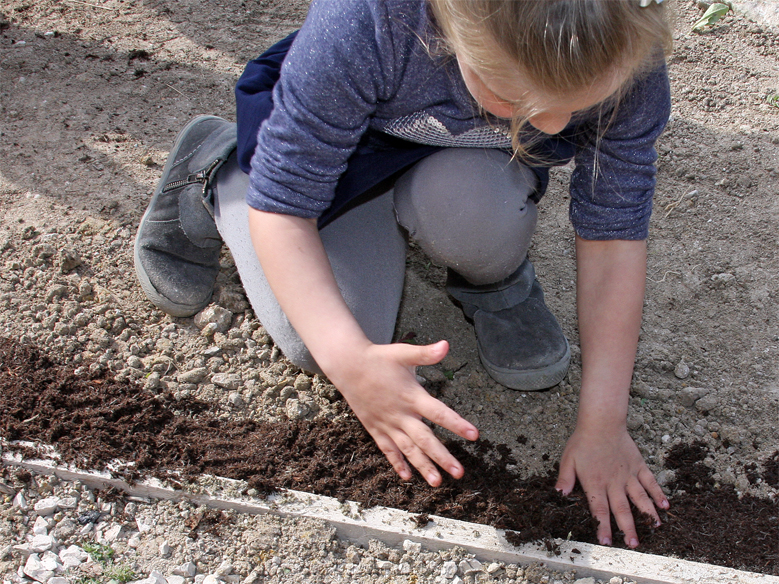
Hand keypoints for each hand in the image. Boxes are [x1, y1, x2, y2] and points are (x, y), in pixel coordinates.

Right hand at [326, 339, 478, 486]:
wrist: (347, 365)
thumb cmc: (378, 358)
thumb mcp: (403, 352)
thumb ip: (425, 353)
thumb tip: (446, 345)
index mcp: (411, 396)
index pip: (439, 413)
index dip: (457, 424)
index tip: (474, 435)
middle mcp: (401, 414)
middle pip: (425, 439)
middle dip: (442, 457)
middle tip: (459, 472)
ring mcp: (387, 424)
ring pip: (407, 449)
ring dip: (422, 466)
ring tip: (436, 482)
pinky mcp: (376, 428)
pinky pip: (388, 449)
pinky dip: (396, 463)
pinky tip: (406, 476)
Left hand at [555, 427, 668, 547]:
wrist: (602, 423)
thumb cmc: (583, 442)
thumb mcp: (567, 460)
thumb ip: (565, 479)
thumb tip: (559, 495)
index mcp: (596, 483)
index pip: (599, 509)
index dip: (602, 526)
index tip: (606, 542)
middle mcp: (614, 482)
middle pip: (622, 509)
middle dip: (628, 528)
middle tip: (633, 544)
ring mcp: (628, 474)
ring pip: (640, 498)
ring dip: (648, 514)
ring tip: (656, 528)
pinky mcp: (638, 465)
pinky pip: (650, 481)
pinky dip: (658, 493)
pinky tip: (665, 505)